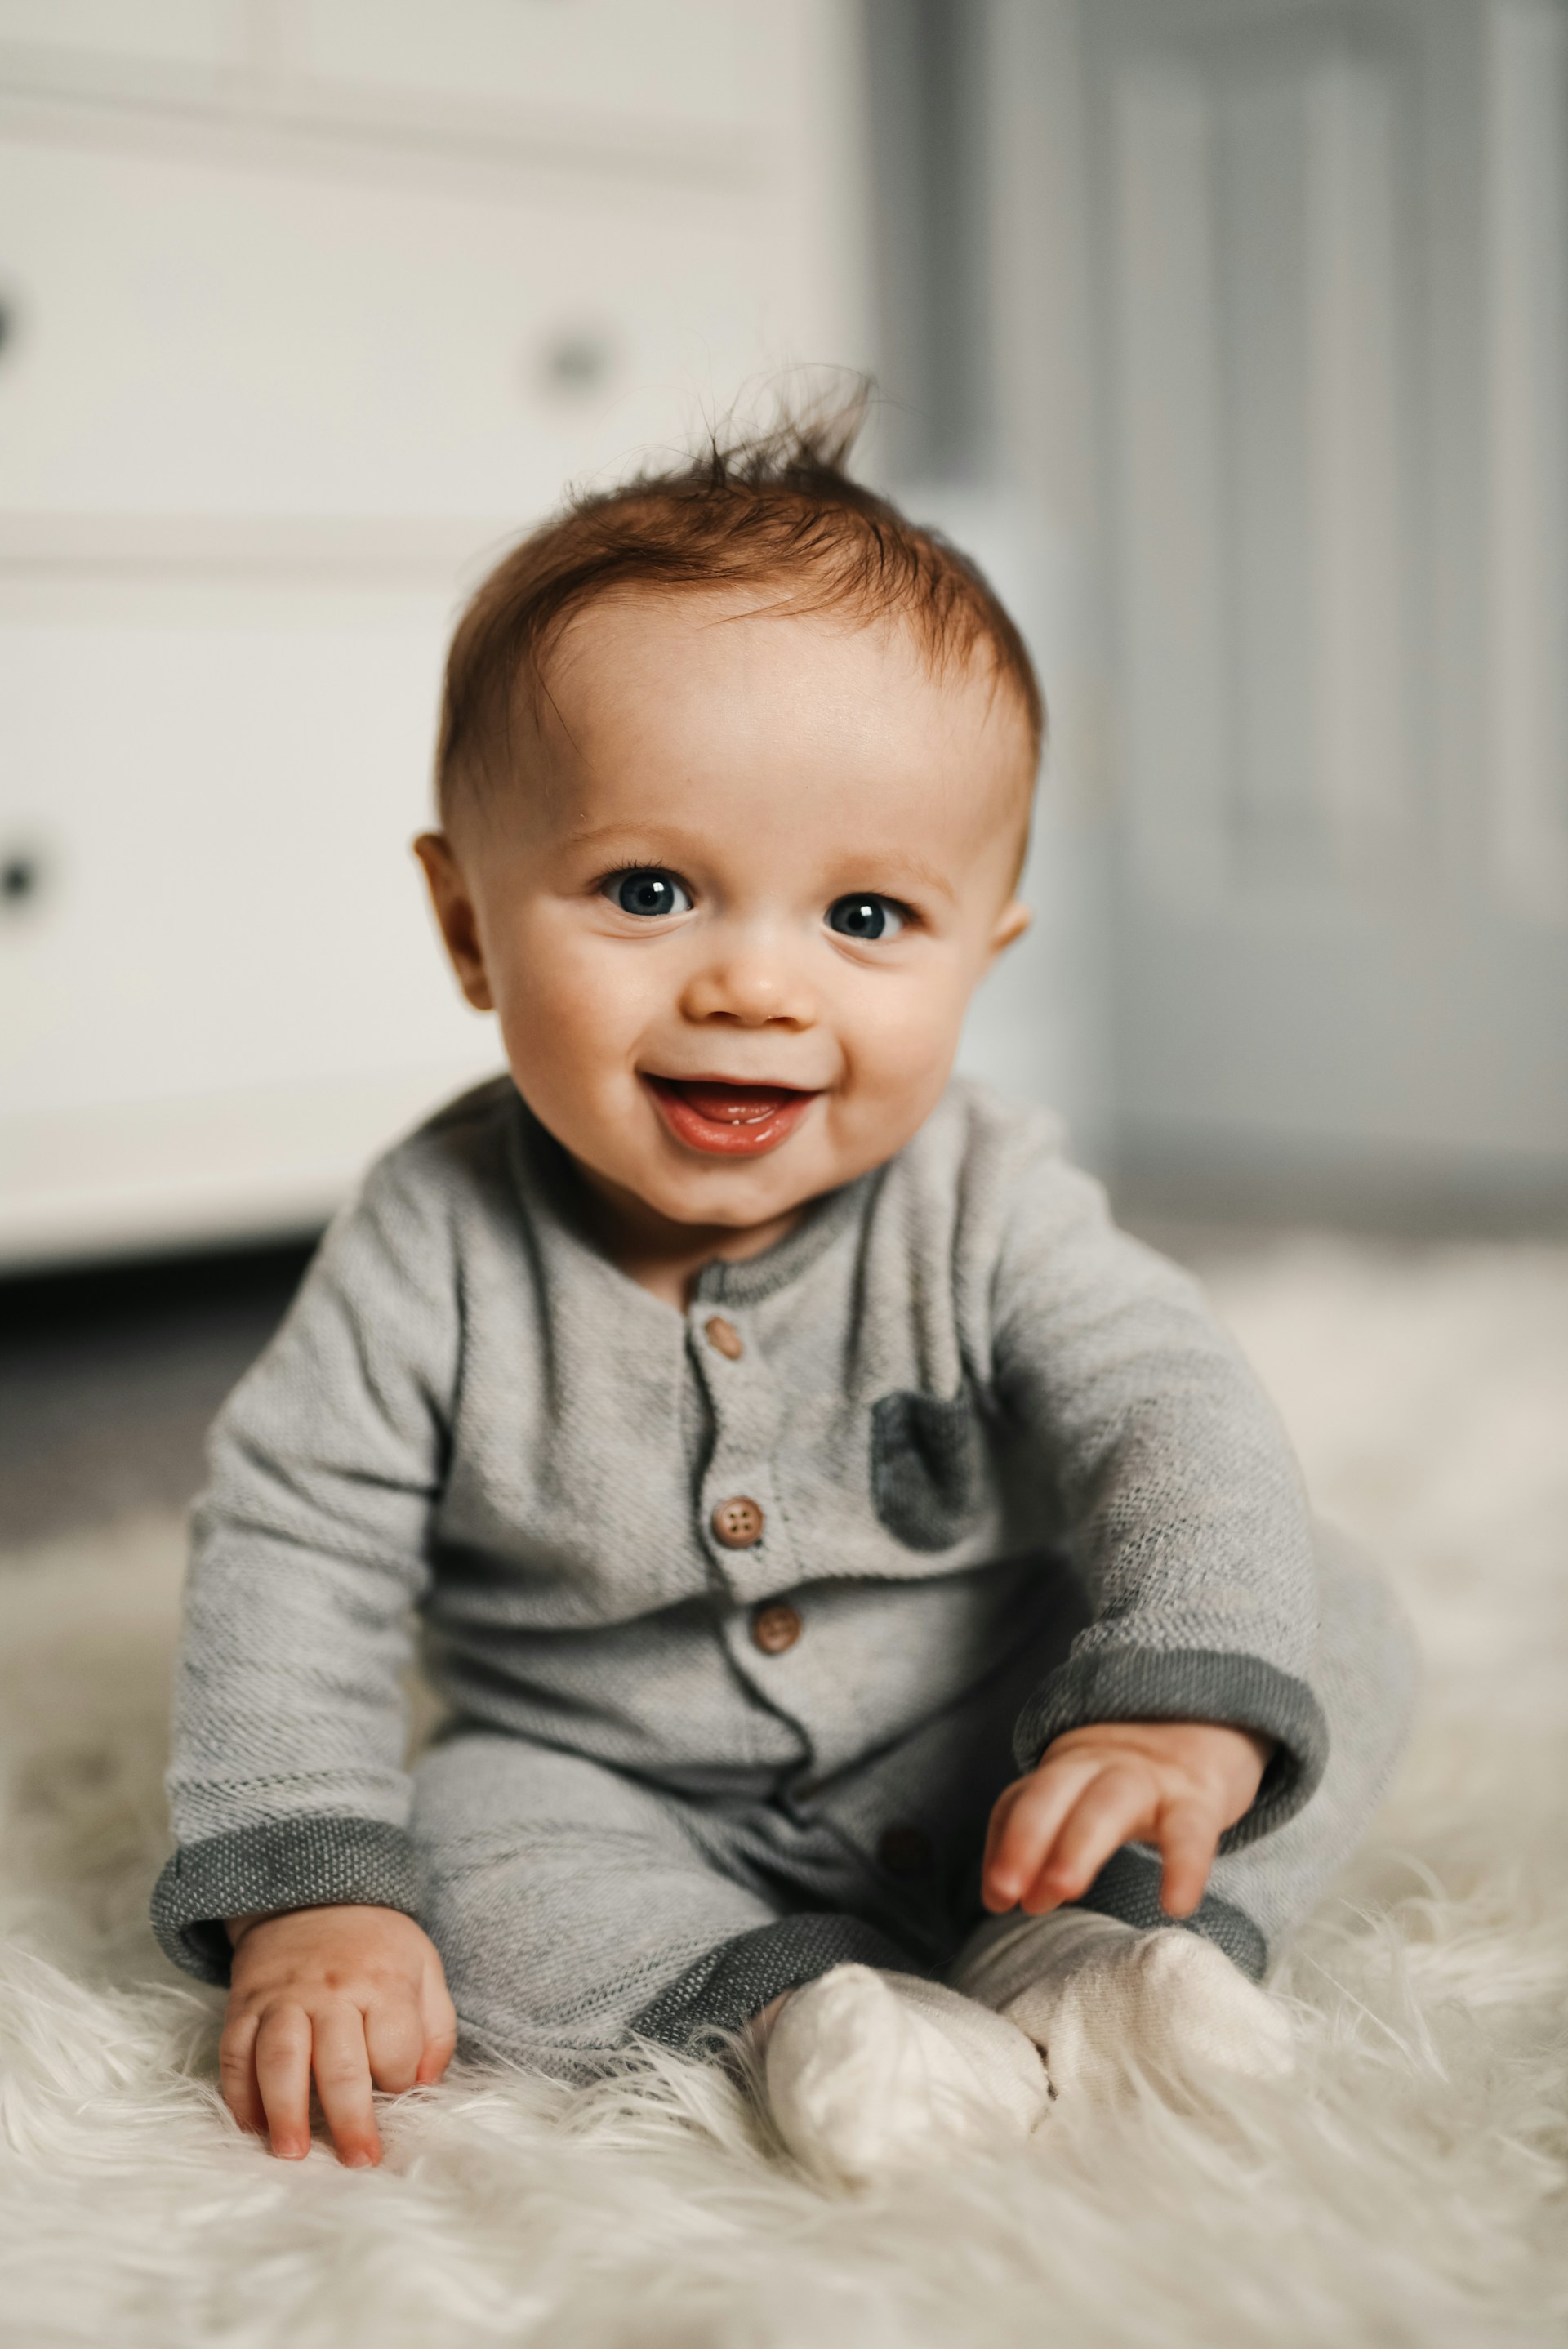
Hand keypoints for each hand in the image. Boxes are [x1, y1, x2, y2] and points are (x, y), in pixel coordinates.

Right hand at [220, 1905, 457, 2166]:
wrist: (314, 1896)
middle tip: (356, 2161)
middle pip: (339, 2064)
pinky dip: (238, 2093)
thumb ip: (436, 2027)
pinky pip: (235, 2052)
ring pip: (280, 2060)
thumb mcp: (424, 1968)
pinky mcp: (244, 2003)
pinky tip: (251, 2126)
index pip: (394, 2049)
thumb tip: (426, 2085)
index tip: (396, 2096)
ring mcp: (283, 1998)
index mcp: (383, 1982)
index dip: (399, 2081)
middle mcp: (332, 1991)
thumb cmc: (376, 1946)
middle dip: (349, 2120)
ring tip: (291, 2153)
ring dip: (284, 2112)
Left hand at [982, 1720, 1270, 1920]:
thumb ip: (1041, 1837)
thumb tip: (997, 1900)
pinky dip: (1183, 1867)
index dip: (1004, 1846)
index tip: (996, 1898)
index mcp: (1067, 1767)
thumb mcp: (1084, 1792)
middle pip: (1052, 1793)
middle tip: (1011, 1896)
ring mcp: (1150, 1778)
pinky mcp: (1198, 1799)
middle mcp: (1101, 1764)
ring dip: (1077, 1846)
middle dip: (1025, 1840)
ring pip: (1106, 1804)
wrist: (1211, 1723)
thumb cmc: (1132, 1780)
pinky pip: (1189, 1833)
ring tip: (1063, 1892)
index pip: (1022, 1799)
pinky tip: (1175, 1904)